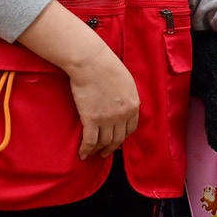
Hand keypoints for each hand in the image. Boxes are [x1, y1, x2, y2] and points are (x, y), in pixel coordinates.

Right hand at [15, 2, 140, 159]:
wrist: (92, 63)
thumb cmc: (107, 66)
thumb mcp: (126, 81)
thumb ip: (127, 95)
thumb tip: (123, 102)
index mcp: (134, 104)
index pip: (131, 128)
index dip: (123, 136)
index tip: (117, 141)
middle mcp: (123, 114)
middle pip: (119, 137)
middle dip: (112, 147)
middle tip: (105, 152)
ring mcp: (108, 118)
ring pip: (105, 141)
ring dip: (99, 150)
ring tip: (93, 154)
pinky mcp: (92, 119)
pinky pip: (91, 140)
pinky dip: (87, 149)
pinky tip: (83, 154)